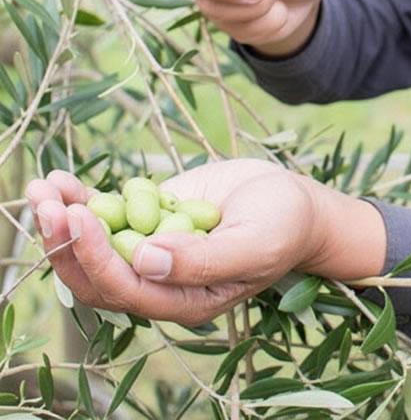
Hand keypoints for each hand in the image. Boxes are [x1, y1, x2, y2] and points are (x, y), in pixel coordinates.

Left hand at [25, 160, 384, 325]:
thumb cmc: (284, 225)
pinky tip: (61, 181)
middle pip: (96, 273)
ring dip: (63, 220)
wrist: (295, 200)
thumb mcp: (254, 243)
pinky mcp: (151, 219)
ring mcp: (153, 250)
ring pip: (95, 246)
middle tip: (46, 203)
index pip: (124, 289)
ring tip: (42, 188)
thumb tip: (145, 261)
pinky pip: (110, 215)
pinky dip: (82, 200)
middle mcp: (160, 281)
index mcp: (184, 300)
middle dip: (66, 241)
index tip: (78, 217)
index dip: (95, 258)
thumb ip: (205, 261)